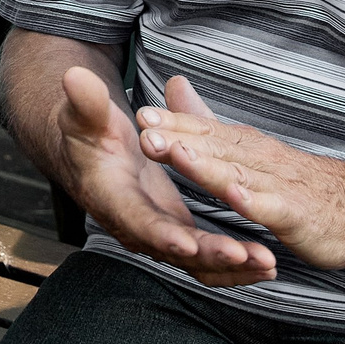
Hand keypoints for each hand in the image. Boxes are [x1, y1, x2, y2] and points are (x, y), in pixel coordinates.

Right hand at [50, 66, 274, 287]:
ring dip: (232, 267)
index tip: (188, 243)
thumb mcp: (83, 115)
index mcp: (111, 197)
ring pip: (195, 263)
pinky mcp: (175, 236)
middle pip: (174, 250)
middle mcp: (134, 225)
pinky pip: (205, 260)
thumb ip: (85, 101)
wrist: (88, 157)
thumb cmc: (87, 133)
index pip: (136, 221)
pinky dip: (235, 267)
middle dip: (211, 255)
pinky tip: (266, 265)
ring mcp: (157, 235)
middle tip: (247, 255)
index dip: (161, 234)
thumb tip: (75, 76)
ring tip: (268, 264)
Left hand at [135, 76, 344, 270]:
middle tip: (144, 128)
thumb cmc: (299, 181)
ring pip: (236, 173)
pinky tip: (236, 197)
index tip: (139, 113)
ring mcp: (276, 186)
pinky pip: (271, 208)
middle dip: (177, 137)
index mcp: (242, 145)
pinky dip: (253, 202)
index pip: (202, 129)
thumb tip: (174, 85)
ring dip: (206, 165)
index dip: (171, 122)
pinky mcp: (295, 215)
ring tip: (179, 155)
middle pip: (212, 146)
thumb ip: (208, 121)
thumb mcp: (248, 147)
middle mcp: (256, 160)